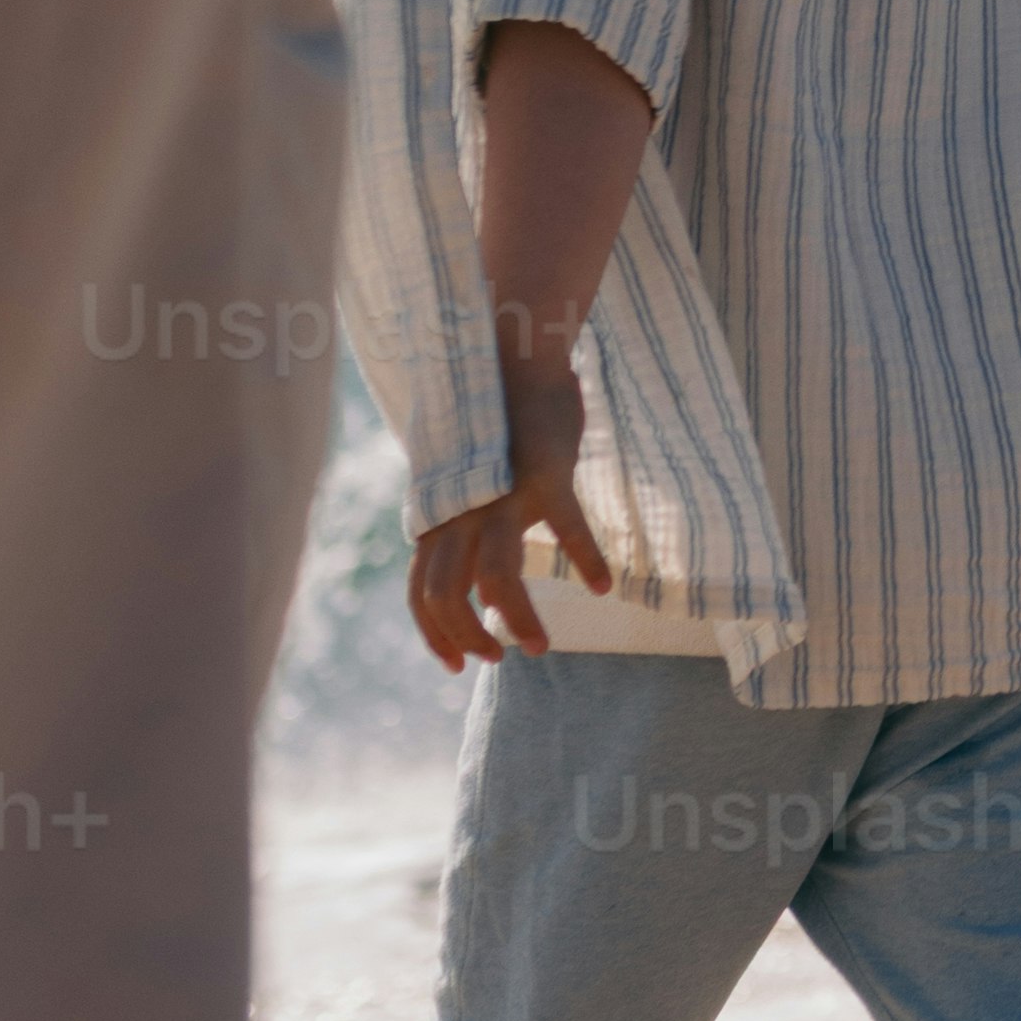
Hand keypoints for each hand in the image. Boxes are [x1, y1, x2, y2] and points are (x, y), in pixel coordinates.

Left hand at [407, 381, 605, 670]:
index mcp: (437, 513)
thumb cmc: (493, 420)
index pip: (419, 592)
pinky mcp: (544, 474)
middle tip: (500, 658)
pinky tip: (601, 586)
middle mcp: (459, 508)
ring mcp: (499, 493)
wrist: (515, 354)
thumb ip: (459, 521)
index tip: (457, 666)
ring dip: (518, 619)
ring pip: (498, 577)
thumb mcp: (465, 477)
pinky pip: (568, 530)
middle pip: (447, 594)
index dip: (434, 635)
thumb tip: (466, 570)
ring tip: (541, 646)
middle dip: (469, 637)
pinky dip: (586, 562)